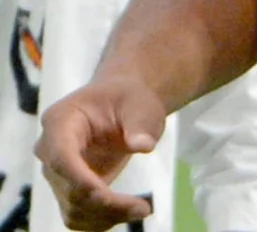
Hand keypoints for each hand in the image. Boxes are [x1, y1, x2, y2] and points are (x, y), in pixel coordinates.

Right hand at [36, 75, 163, 229]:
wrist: (121, 102)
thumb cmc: (129, 99)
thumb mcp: (140, 103)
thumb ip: (141, 123)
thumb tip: (142, 146)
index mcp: (60, 121)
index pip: (61, 157)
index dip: (79, 179)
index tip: (104, 195)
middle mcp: (49, 150)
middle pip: (68, 189)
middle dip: (104, 204)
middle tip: (144, 208)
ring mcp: (56, 173)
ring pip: (71, 209)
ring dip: (105, 217)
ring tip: (141, 210)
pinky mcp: (68, 189)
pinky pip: (77, 215)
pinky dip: (100, 221)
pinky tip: (127, 214)